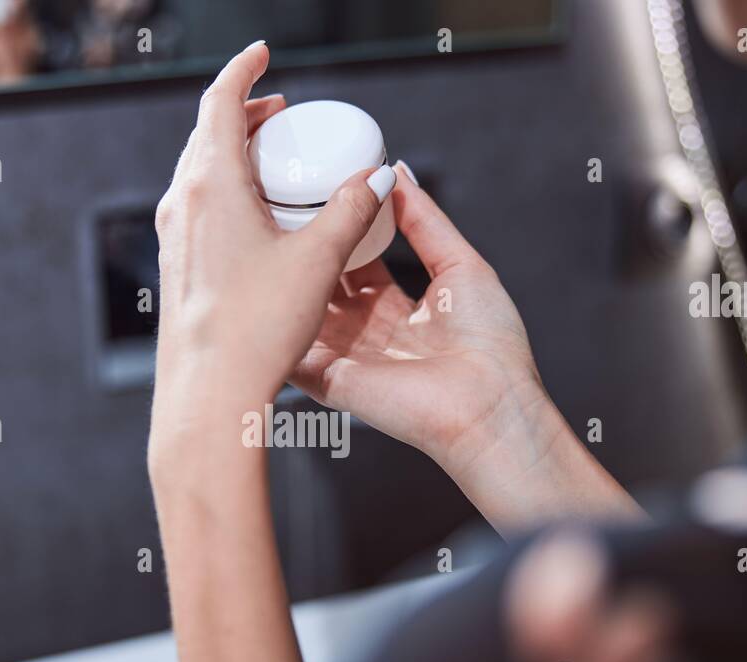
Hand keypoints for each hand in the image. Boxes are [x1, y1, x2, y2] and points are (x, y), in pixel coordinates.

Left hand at [149, 41, 396, 463]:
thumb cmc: (256, 327)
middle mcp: (182, 204)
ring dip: (234, 155)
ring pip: (199, 173)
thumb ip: (352, 211)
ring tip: (272, 162)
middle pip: (206, 134)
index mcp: (210, 183)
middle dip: (243, 114)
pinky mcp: (176, 269)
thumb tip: (378, 179)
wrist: (207, 394)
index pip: (220, 101)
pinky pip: (199, 210)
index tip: (262, 54)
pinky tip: (256, 220)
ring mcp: (174, 238)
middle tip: (280, 113)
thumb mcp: (318, 261)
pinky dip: (226, 193)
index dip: (244, 71)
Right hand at [291, 171, 640, 527]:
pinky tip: (256, 283)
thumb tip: (397, 172)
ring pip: (304, 310)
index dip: (340, 234)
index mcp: (398, 310)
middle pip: (325, 285)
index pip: (357, 264)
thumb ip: (426, 220)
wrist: (489, 405)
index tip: (321, 198)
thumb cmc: (490, 345)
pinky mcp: (330, 381)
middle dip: (307, 250)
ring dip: (286, 278)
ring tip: (263, 235)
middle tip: (280, 209)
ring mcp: (345, 358)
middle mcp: (367, 334)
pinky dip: (275, 319)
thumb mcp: (461, 265)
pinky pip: (292, 347)